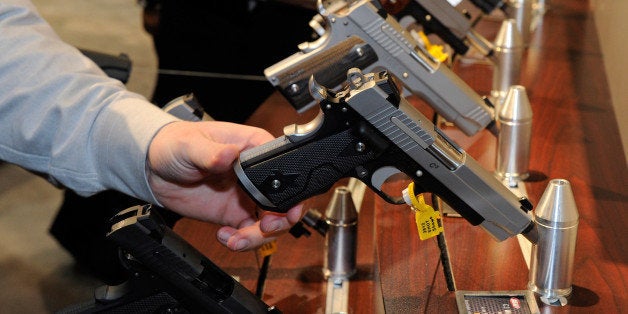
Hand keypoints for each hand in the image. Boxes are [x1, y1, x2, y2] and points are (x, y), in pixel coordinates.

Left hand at [146, 121, 302, 250]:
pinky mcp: (235, 213)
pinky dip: (243, 242)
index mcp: (255, 148)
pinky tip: (226, 237)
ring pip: (272, 221)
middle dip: (283, 218)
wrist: (154, 169)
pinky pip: (250, 233)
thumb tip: (229, 155)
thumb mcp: (191, 145)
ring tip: (239, 239)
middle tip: (267, 227)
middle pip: (287, 199)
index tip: (286, 207)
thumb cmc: (176, 143)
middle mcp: (257, 174)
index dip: (293, 189)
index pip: (287, 167)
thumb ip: (211, 153)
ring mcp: (248, 195)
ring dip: (260, 236)